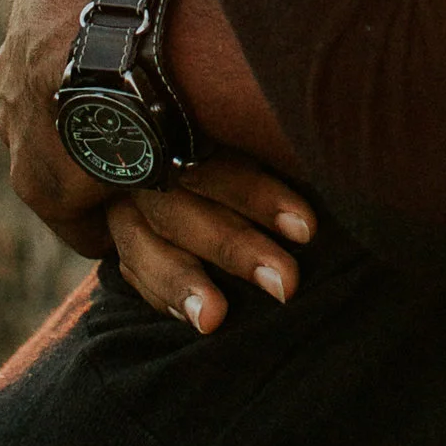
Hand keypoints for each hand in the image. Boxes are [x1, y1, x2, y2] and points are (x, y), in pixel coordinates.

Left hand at [0, 0, 158, 260]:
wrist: (124, 35)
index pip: (47, 19)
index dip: (80, 35)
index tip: (111, 50)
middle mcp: (15, 59)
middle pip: (29, 81)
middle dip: (61, 96)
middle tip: (112, 111)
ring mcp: (21, 122)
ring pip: (43, 142)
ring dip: (78, 153)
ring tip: (126, 166)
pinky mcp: (37, 180)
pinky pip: (68, 208)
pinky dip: (94, 215)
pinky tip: (126, 220)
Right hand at [102, 156, 316, 334]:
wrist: (166, 148)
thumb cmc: (237, 150)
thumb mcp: (246, 141)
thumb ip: (272, 154)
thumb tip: (330, 174)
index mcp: (185, 126)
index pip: (220, 161)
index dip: (260, 195)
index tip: (307, 230)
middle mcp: (149, 162)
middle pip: (184, 205)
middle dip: (235, 247)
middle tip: (285, 282)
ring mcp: (124, 201)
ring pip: (146, 245)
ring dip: (183, 283)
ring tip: (214, 318)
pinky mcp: (115, 235)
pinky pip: (132, 270)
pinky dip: (162, 295)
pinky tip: (193, 319)